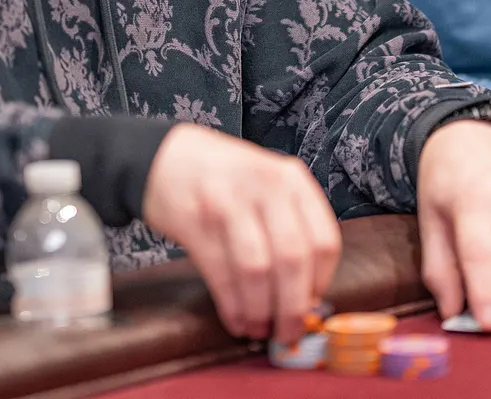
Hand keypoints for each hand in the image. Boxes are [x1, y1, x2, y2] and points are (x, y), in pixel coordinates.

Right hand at [141, 124, 340, 344]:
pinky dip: (231, 305)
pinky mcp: (195, 220)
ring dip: (259, 310)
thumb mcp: (269, 185)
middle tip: (289, 333)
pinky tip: (235, 319)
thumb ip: (291, 227)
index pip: (323, 240)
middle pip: (292, 259)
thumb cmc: (226, 179)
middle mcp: (264, 185)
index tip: (312, 305)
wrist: (166, 157)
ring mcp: (228, 200)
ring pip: (256, 270)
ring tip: (259, 329)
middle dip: (292, 307)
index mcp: (292, 178)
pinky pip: (220, 273)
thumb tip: (307, 294)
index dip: (320, 283)